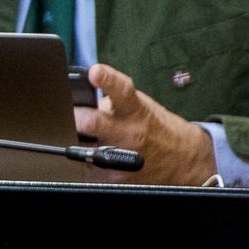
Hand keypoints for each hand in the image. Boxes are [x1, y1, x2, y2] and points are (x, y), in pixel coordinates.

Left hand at [77, 63, 218, 184]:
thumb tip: (77, 99)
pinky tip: (87, 154)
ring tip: (77, 137)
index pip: (121, 90)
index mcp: (135, 110)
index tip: (95, 72)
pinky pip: (84, 167)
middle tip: (67, 114)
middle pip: (91, 123)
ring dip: (73, 140)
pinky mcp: (113, 177)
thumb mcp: (138, 106)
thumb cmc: (153, 126)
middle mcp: (129, 133)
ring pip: (81, 148)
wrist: (181, 159)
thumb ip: (110, 101)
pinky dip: (80, 159)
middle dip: (74, 117)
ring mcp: (121, 157)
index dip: (107, 80)